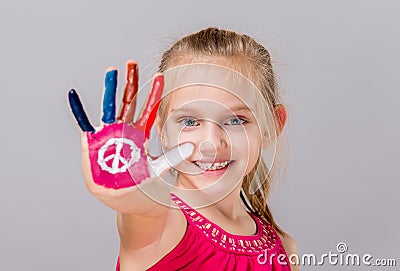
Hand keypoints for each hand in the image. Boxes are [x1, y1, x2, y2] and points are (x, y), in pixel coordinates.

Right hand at [68, 61, 192, 190]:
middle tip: (132, 62)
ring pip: (109, 106)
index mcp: (140, 133)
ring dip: (110, 89)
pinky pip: (84, 123)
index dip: (154, 92)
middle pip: (128, 101)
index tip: (160, 75)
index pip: (149, 109)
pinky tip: (73, 94)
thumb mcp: (160, 169)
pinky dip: (78, 109)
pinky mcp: (93, 142)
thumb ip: (173, 157)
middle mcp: (124, 129)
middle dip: (131, 82)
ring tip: (112, 71)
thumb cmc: (142, 183)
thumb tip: (192, 147)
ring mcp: (108, 134)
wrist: (125, 198)